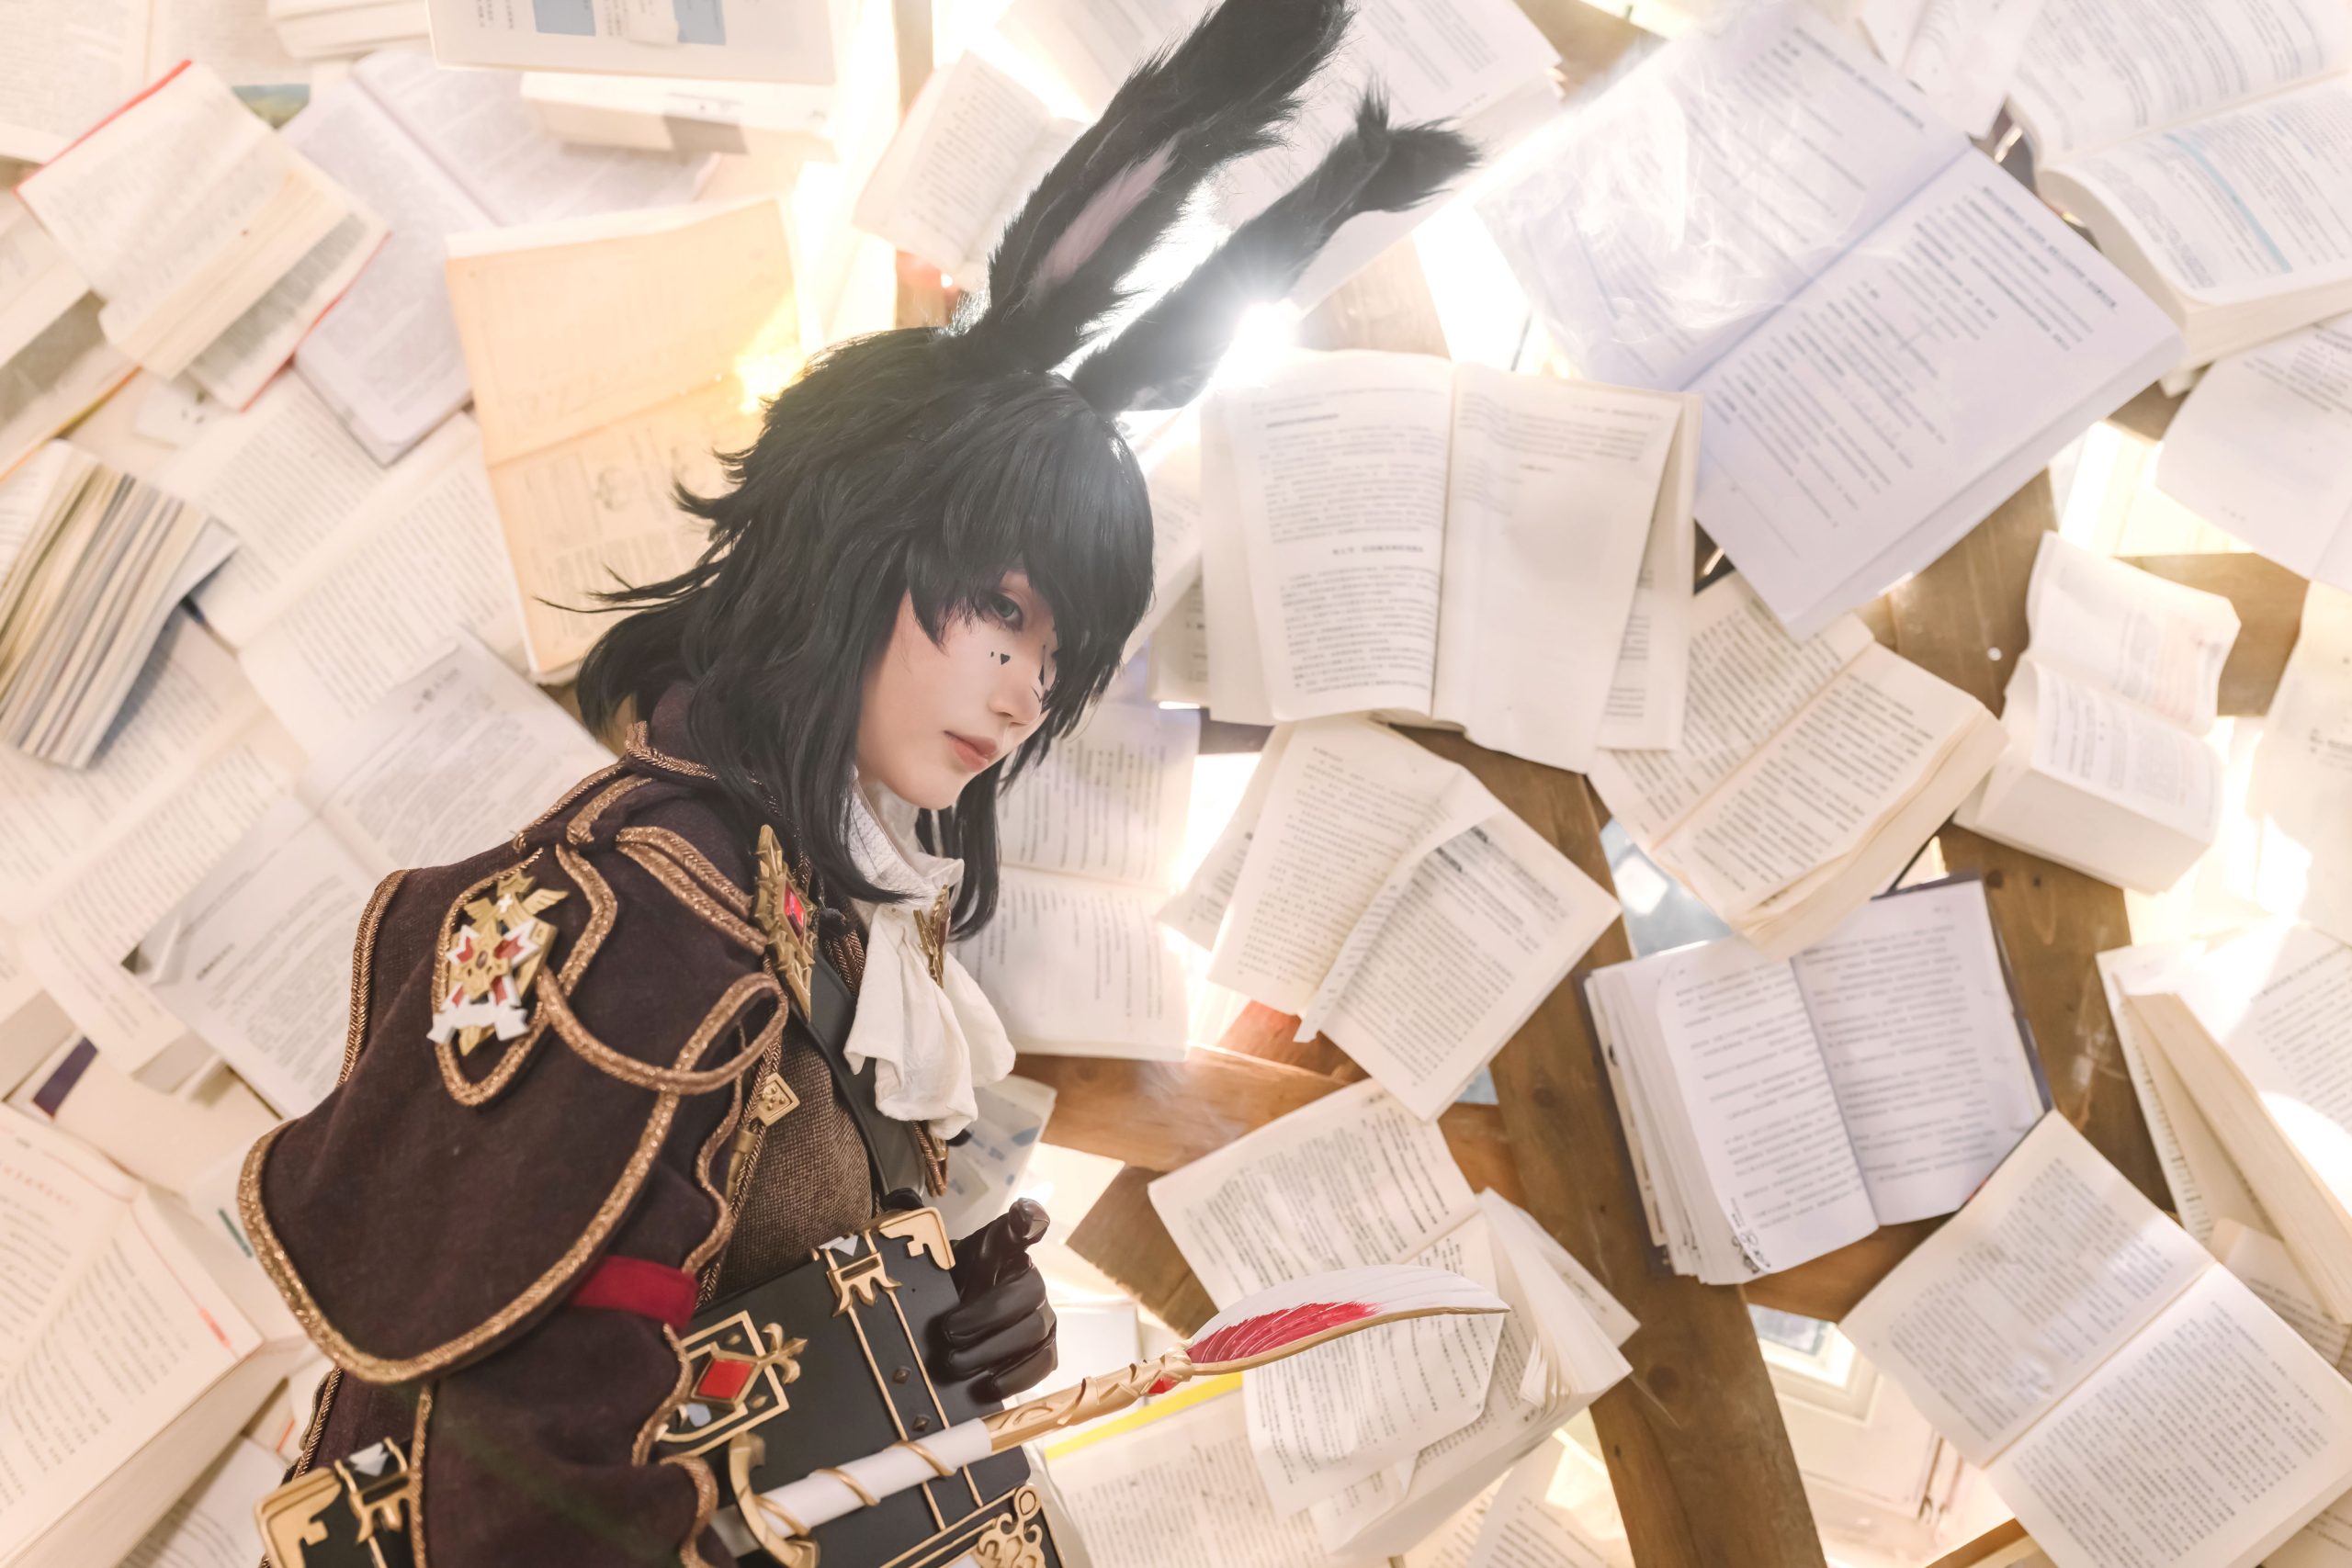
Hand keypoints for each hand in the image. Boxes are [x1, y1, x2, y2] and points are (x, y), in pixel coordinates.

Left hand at [931, 1199, 1057, 1401]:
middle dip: (987, 1314)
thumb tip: (905, 1207)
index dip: (1030, 1220)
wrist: (945, 1330)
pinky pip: (1042, 1363)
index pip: (1025, 1224)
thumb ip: (928, 1245)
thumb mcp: (931, 1268)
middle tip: (947, 1332)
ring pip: (1034, 1330)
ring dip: (993, 1350)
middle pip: (1027, 1290)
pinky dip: (1016, 1377)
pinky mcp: (1043, 1350)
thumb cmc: (943, 1292)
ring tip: (955, 1363)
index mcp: (1003, 1250)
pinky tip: (988, 1386)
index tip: (1026, 1218)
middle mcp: (1029, 1278)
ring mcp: (1042, 1315)